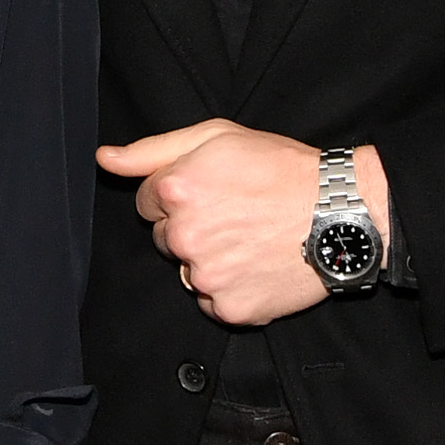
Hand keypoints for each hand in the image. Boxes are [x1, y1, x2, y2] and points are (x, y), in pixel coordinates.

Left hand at [97, 122, 384, 325]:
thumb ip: (152, 150)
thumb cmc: (281, 168)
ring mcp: (206, 276)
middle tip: (236, 214)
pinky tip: (257, 265)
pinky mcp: (230, 308)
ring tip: (250, 239)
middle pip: (164, 240)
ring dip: (210, 260)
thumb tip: (104, 159)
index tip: (212, 191)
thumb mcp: (217, 137)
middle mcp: (183, 236)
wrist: (340, 211)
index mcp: (174, 190)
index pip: (146, 202)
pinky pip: (213, 302)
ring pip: (188, 272)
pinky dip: (231, 289)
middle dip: (190, 227)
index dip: (178, 194)